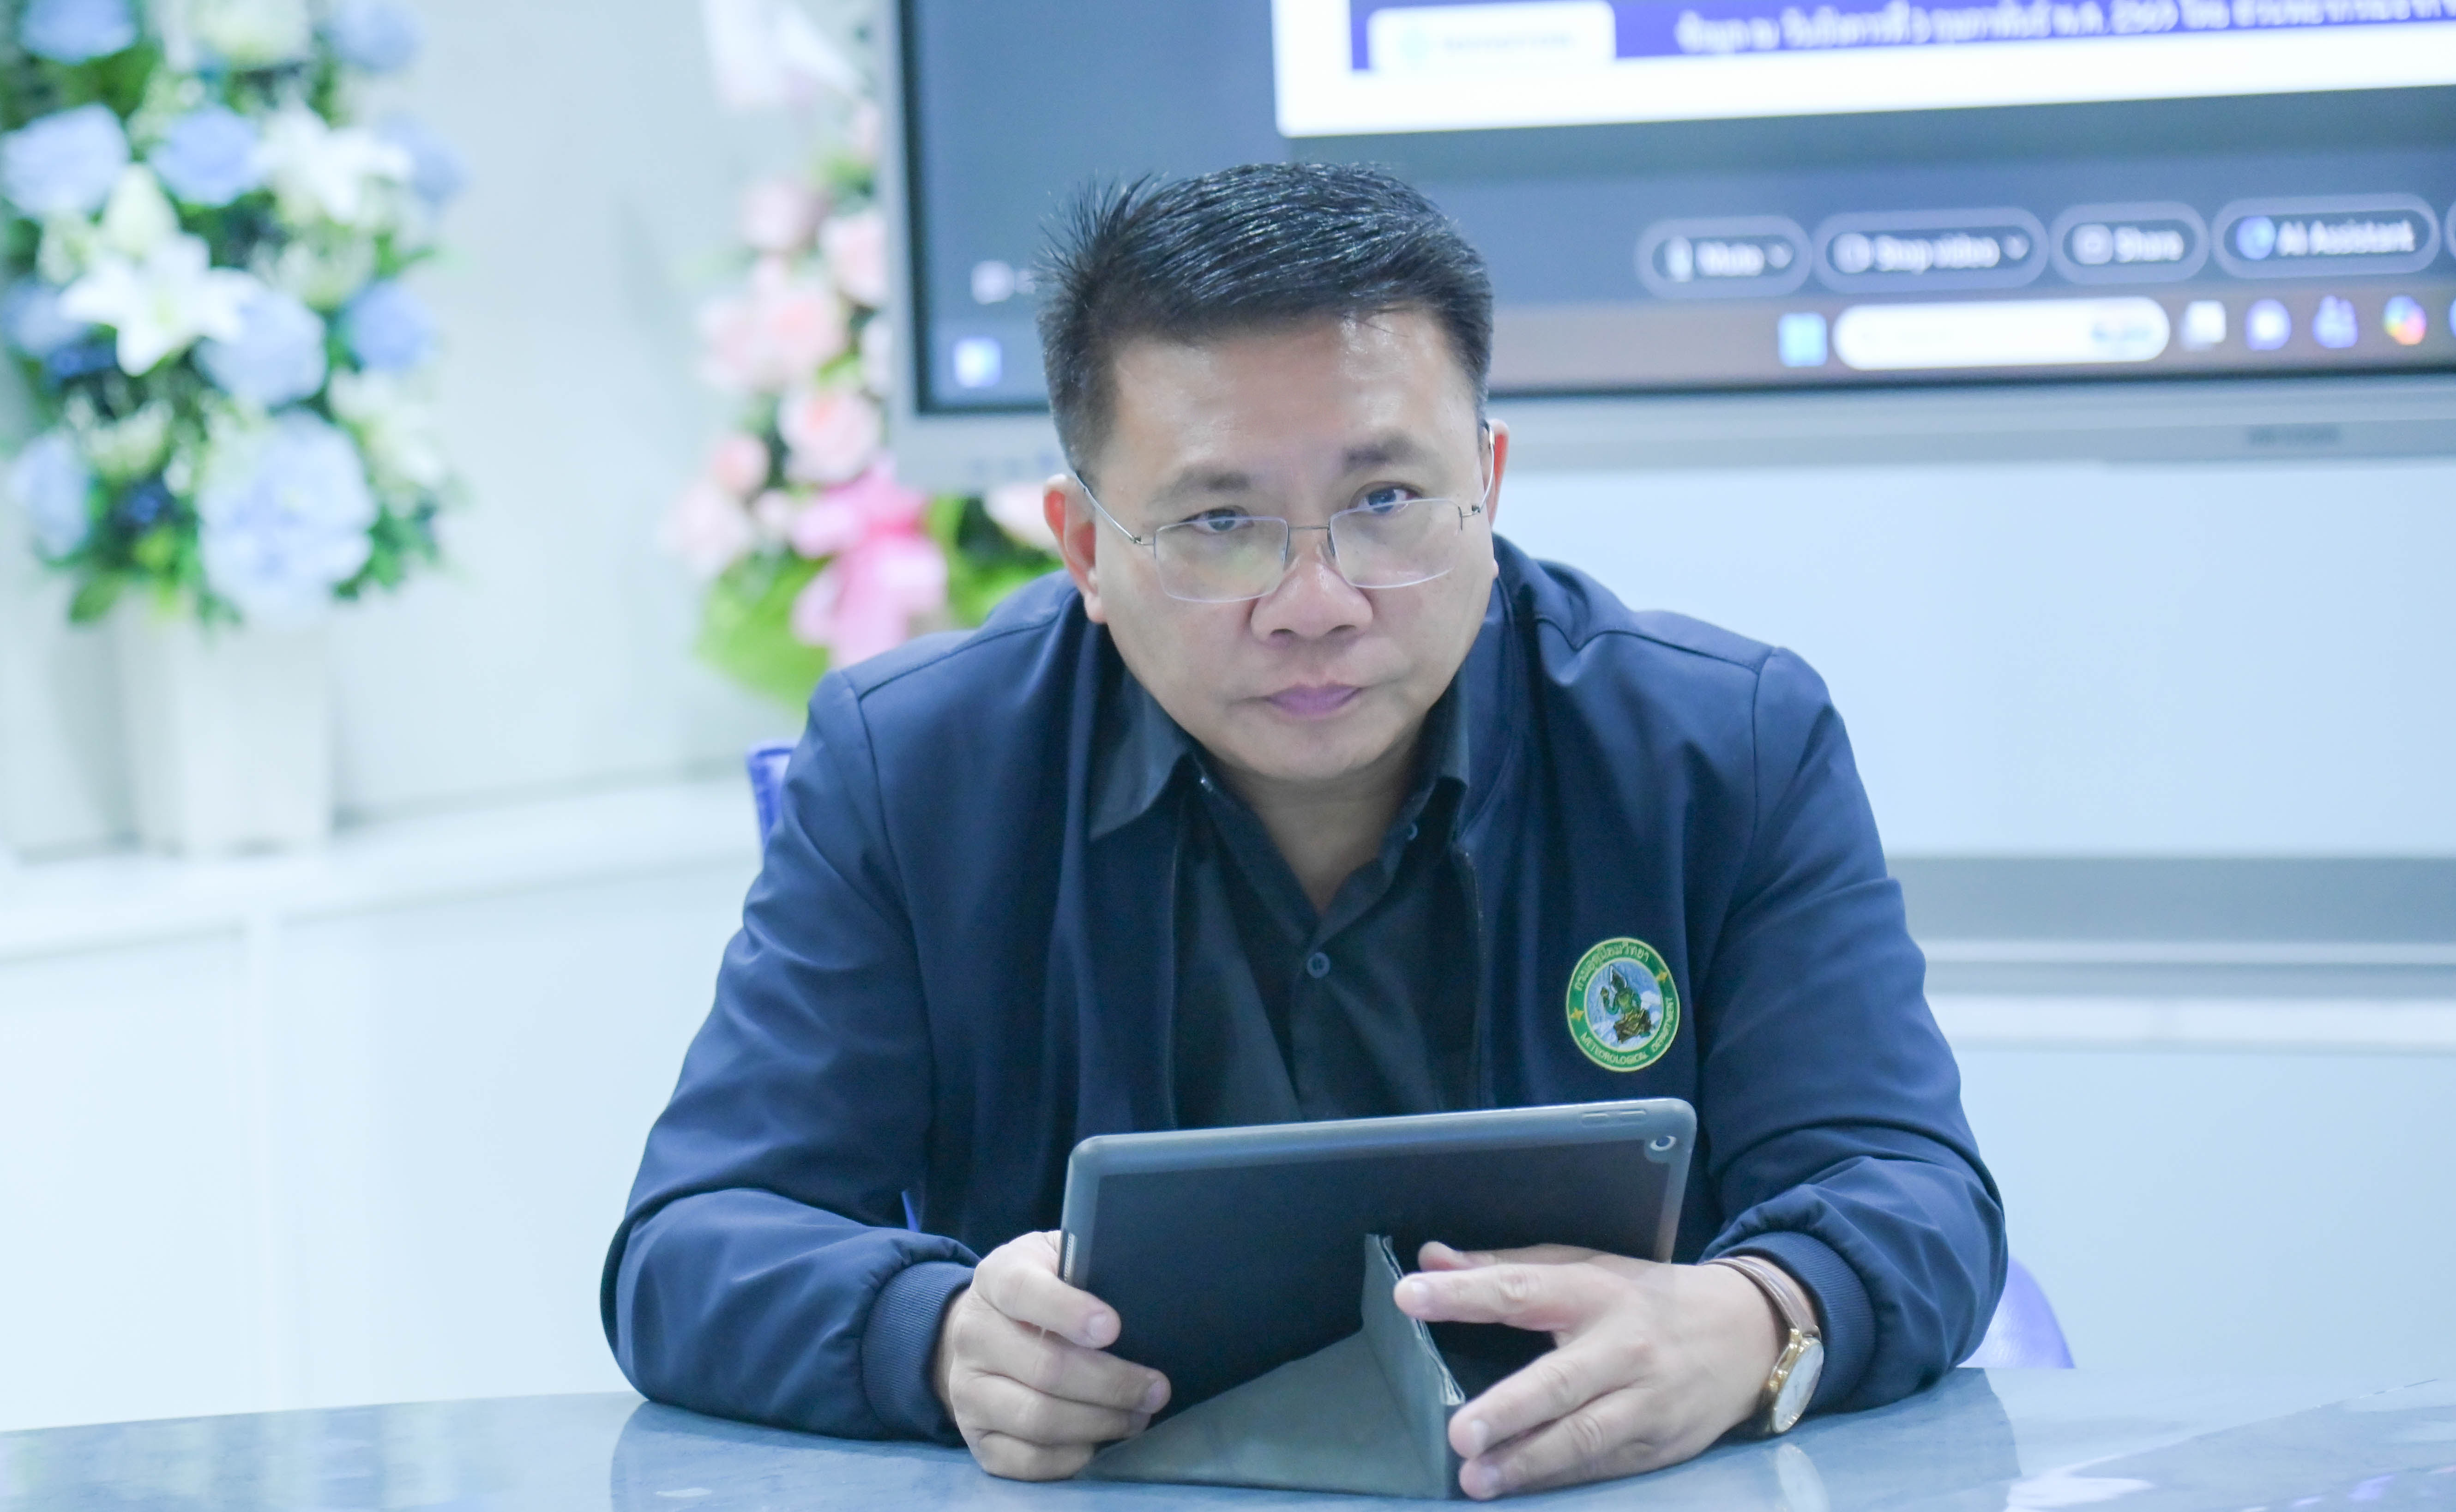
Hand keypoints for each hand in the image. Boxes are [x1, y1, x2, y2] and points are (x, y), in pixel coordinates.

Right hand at [929, 1230, 1170, 1479]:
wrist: (981, 1331)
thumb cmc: (1041, 1291)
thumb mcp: (1057, 1259)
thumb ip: (1088, 1266)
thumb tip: (1141, 1290)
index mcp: (995, 1279)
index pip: (1023, 1292)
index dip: (1069, 1311)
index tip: (1113, 1328)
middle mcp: (973, 1335)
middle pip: (1045, 1368)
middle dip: (1111, 1383)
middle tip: (1156, 1389)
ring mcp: (967, 1391)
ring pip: (1038, 1419)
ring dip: (1099, 1423)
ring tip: (1138, 1417)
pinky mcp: (976, 1439)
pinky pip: (1026, 1461)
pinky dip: (1071, 1457)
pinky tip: (1100, 1442)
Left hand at [1394, 1242, 1784, 1499]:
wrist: (1746, 1334)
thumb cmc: (1643, 1297)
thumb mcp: (1583, 1266)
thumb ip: (1504, 1268)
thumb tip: (1430, 1258)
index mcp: (1594, 1292)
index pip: (1521, 1290)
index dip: (1465, 1292)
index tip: (1410, 1295)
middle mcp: (1623, 1347)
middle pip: (1562, 1380)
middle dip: (1510, 1409)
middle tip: (1460, 1433)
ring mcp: (1645, 1401)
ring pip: (1584, 1436)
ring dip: (1528, 1461)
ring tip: (1476, 1478)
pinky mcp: (1658, 1445)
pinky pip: (1601, 1466)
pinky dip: (1558, 1479)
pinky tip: (1519, 1488)